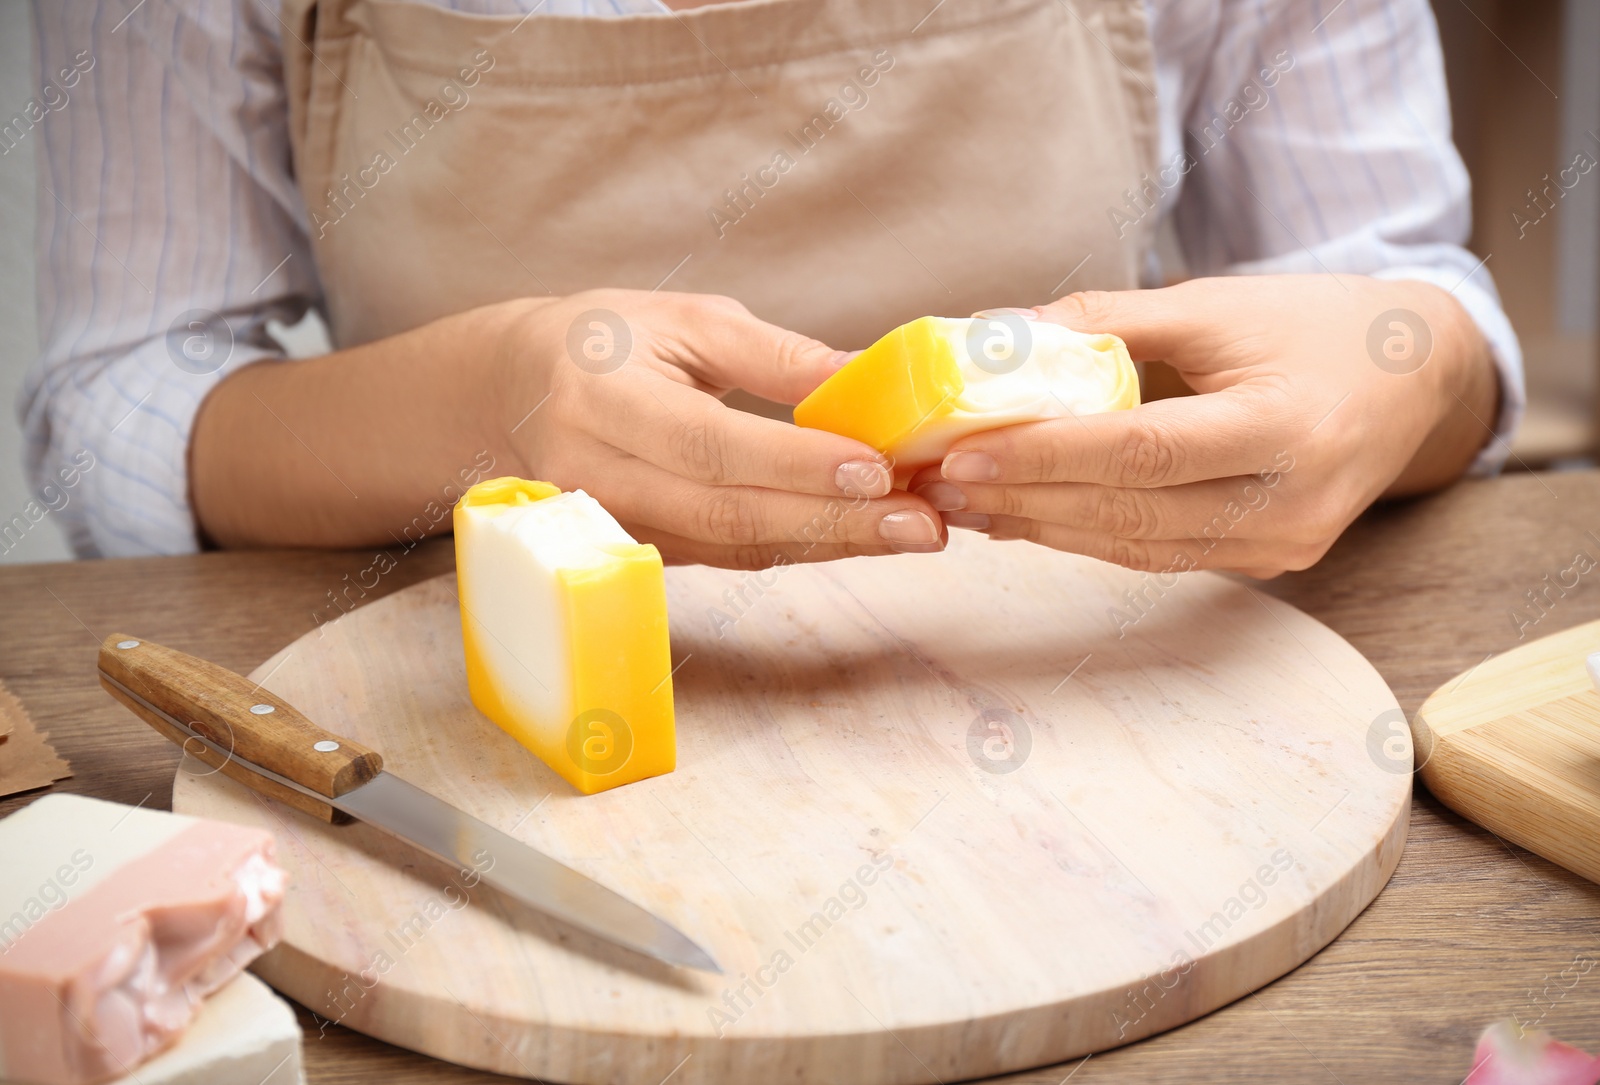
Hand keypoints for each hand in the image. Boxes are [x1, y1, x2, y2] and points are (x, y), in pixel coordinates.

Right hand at [496, 289, 944, 567]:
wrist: (516, 393)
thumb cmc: (607, 341)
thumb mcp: (684, 319)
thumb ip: (774, 356)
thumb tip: (869, 378)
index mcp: (601, 397)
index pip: (708, 443)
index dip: (793, 463)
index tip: (877, 468)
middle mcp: (594, 473)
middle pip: (726, 512)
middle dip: (833, 520)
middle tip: (922, 522)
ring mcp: (611, 525)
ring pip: (732, 547)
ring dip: (830, 542)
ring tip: (912, 531)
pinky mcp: (639, 550)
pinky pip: (728, 556)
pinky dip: (801, 546)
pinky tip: (861, 535)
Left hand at [907, 275, 1500, 577]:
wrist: (1416, 377)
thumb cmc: (1312, 325)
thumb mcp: (1216, 304)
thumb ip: (1107, 320)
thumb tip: (992, 335)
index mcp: (1286, 426)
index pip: (1143, 451)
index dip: (1046, 457)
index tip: (960, 451)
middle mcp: (1291, 503)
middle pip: (1130, 512)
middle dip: (1021, 500)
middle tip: (935, 482)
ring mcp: (1284, 545)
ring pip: (1136, 546)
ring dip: (1039, 527)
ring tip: (961, 502)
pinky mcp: (1268, 561)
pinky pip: (1158, 554)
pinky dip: (1084, 536)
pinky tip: (1021, 519)